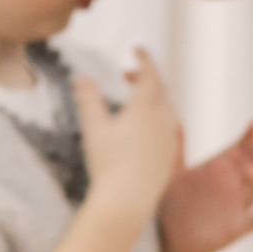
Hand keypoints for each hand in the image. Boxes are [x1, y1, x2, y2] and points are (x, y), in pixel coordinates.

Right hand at [76, 52, 183, 229]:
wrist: (127, 202)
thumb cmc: (108, 164)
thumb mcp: (93, 128)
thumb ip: (88, 100)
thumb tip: (81, 77)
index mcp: (145, 107)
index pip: (150, 73)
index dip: (144, 59)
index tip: (137, 49)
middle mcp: (163, 119)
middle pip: (160, 89)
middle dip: (146, 77)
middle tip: (127, 75)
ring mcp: (169, 138)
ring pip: (167, 108)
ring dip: (154, 98)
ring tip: (135, 101)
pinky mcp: (171, 156)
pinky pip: (169, 128)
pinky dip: (159, 117)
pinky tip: (145, 129)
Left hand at [160, 118, 252, 251]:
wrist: (170, 237)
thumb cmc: (176, 202)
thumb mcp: (174, 174)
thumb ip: (176, 150)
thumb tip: (171, 122)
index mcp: (223, 167)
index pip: (244, 147)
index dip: (252, 135)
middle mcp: (235, 184)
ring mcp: (238, 205)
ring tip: (250, 171)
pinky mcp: (235, 228)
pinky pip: (251, 223)